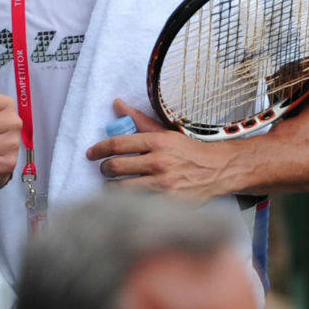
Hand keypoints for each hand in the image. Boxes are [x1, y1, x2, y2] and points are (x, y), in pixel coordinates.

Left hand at [84, 100, 239, 203]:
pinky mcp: (167, 202)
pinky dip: (127, 202)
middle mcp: (159, 162)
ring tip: (112, 185)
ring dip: (111, 187)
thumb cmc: (189, 152)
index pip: (117, 144)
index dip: (98, 149)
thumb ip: (139, 121)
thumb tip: (117, 104)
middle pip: (115, 166)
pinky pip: (137, 203)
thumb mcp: (165, 133)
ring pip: (121, 188)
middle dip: (104, 169)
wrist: (217, 170)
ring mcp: (163, 184)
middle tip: (105, 169)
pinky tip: (126, 199)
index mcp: (157, 142)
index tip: (91, 153)